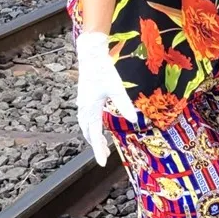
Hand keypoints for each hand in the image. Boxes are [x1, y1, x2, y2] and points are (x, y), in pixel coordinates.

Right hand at [74, 32, 138, 165]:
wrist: (91, 54)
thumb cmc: (103, 70)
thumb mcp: (117, 88)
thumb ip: (125, 105)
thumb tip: (135, 121)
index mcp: (90, 108)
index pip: (94, 135)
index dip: (98, 150)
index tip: (102, 163)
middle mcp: (84, 107)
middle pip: (88, 132)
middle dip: (96, 144)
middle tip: (104, 155)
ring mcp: (82, 102)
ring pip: (86, 124)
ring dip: (93, 135)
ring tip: (102, 144)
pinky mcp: (84, 96)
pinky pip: (86, 117)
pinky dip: (91, 125)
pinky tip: (97, 124)